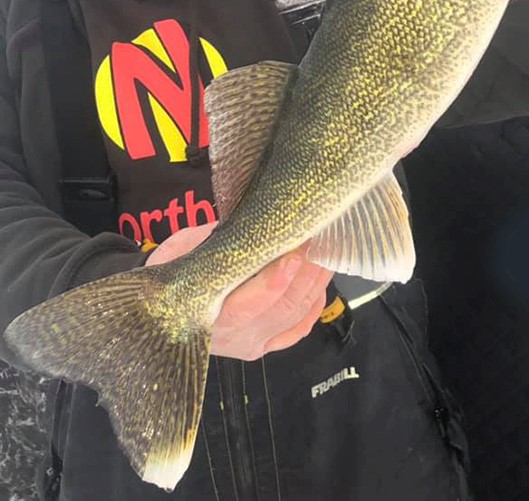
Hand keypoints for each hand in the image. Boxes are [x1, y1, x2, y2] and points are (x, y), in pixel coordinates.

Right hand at [146, 223, 332, 359]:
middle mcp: (232, 338)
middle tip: (322, 239)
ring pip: (295, 317)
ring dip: (316, 283)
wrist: (163, 305)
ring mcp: (251, 345)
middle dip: (306, 273)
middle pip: (281, 309)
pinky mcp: (264, 346)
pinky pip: (298, 329)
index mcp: (205, 315)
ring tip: (328, 251)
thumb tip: (250, 220)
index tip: (295, 253)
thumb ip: (213, 238)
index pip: (247, 305)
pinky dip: (315, 305)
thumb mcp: (180, 248)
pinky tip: (320, 281)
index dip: (275, 282)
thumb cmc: (172, 270)